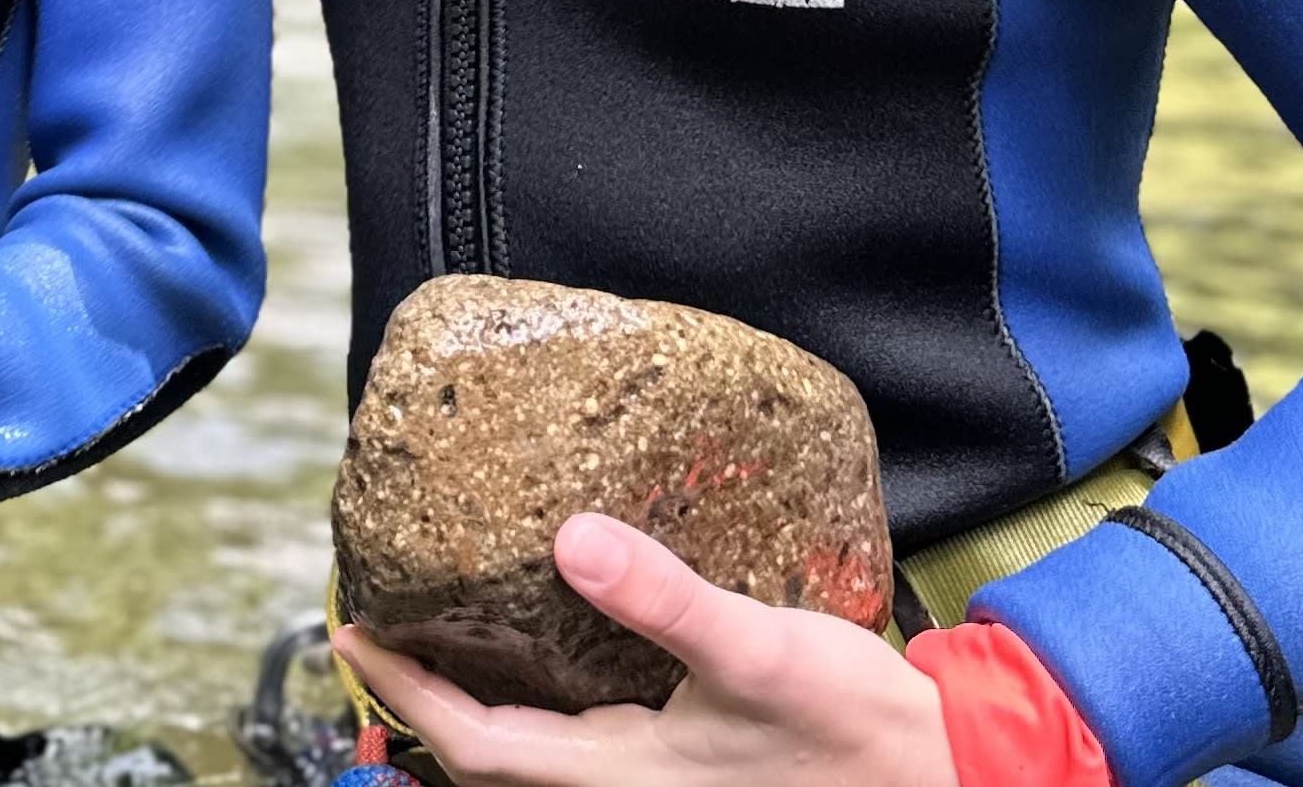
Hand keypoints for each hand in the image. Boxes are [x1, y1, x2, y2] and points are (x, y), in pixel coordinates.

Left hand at [336, 515, 953, 786]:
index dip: (406, 691)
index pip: (475, 742)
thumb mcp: (759, 650)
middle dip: (428, 696)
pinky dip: (543, 700)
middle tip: (385, 624)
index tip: (352, 632)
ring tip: (446, 628)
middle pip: (492, 756)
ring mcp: (656, 784)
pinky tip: (552, 646)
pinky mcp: (686, 766)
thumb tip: (572, 539)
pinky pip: (583, 743)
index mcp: (622, 775)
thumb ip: (664, 599)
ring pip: (537, 754)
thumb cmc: (859, 729)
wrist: (950, 775)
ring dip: (482, 700)